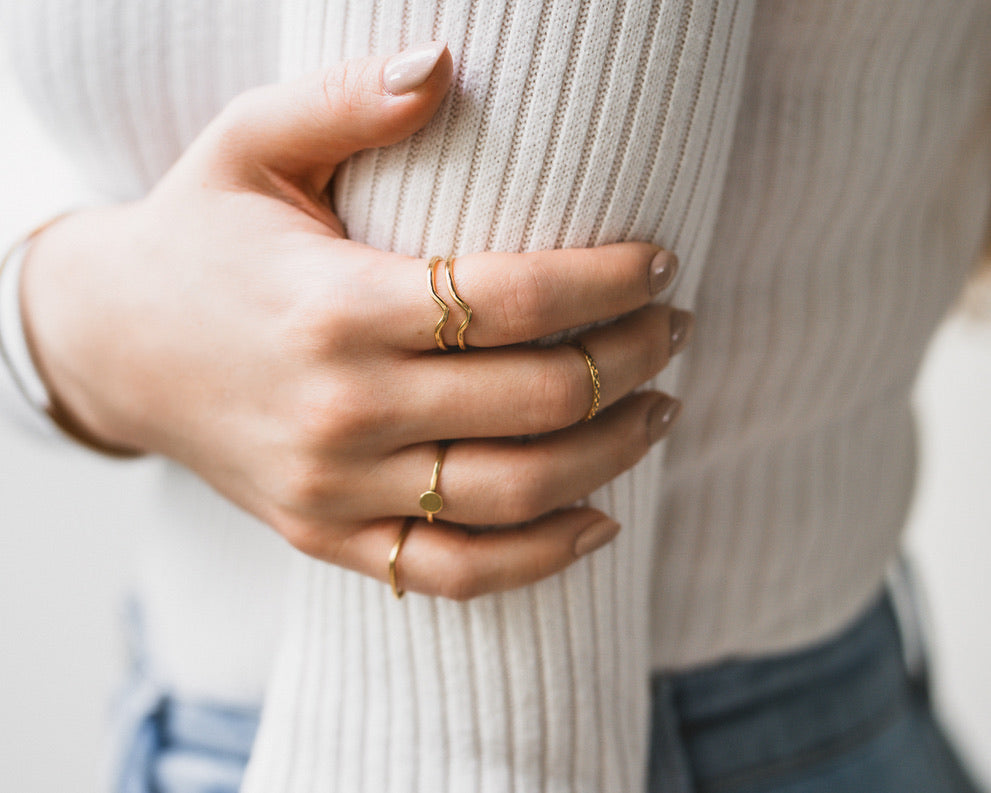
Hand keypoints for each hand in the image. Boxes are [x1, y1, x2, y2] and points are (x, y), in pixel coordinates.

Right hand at [20, 42, 691, 598]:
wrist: (113, 343)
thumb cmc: (199, 237)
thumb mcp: (248, 145)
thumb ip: (346, 102)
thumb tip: (447, 61)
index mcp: (334, 307)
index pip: (514, 301)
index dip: (609, 281)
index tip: (659, 262)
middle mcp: (340, 409)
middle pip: (535, 401)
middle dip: (632, 360)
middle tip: (674, 327)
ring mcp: (334, 488)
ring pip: (513, 493)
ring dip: (612, 454)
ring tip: (661, 407)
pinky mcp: (327, 536)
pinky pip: (454, 572)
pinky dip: (540, 558)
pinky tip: (599, 518)